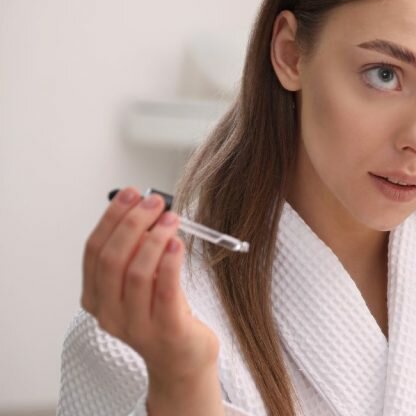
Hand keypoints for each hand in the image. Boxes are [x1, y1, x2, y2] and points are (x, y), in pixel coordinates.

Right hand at [81, 187, 222, 412]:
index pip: (94, 251)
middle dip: (133, 223)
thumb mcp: (141, 282)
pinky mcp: (165, 330)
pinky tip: (177, 243)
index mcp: (96, 298)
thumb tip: (145, 208)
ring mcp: (135, 325)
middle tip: (155, 202)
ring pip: (136, 273)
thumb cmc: (163, 313)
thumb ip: (137, 252)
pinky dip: (169, 262)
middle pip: (112, 259)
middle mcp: (109, 313)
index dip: (111, 218)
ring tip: (172, 219)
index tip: (130, 194)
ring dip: (154, 238)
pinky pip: (164, 291)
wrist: (182, 359)